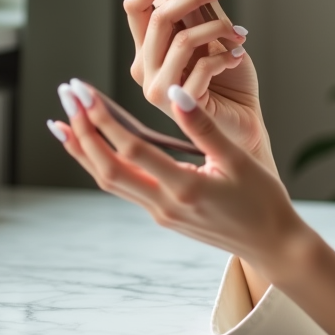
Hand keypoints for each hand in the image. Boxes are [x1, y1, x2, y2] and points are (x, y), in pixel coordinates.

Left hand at [49, 80, 309, 273]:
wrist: (272, 244)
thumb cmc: (263, 199)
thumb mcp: (237, 159)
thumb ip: (203, 126)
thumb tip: (174, 93)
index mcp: (185, 189)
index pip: (132, 149)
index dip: (103, 118)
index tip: (84, 90)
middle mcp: (164, 206)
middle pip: (108, 168)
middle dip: (83, 131)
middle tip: (66, 95)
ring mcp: (160, 214)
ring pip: (109, 181)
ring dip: (84, 150)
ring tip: (62, 122)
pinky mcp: (162, 215)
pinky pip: (123, 187)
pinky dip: (103, 164)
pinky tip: (95, 147)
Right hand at [124, 0, 271, 169]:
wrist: (246, 124)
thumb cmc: (229, 82)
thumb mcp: (215, 36)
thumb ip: (201, 9)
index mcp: (147, 49)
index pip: (135, 8)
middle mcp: (144, 68)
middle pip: (158, 18)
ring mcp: (157, 89)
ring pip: (181, 41)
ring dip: (217, 28)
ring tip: (239, 34)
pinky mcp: (178, 105)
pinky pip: (201, 68)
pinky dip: (225, 56)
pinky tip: (237, 57)